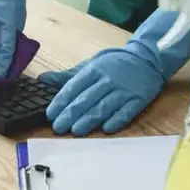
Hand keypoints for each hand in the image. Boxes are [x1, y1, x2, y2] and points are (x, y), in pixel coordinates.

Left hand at [40, 9, 189, 135]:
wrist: (147, 58)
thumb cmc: (114, 64)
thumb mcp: (90, 65)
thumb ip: (67, 76)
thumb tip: (42, 79)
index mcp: (94, 70)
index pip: (74, 87)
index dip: (61, 101)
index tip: (50, 114)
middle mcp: (108, 79)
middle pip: (87, 99)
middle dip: (71, 114)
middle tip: (58, 127)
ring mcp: (124, 89)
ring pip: (104, 106)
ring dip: (90, 119)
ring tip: (76, 131)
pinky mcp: (139, 99)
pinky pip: (127, 111)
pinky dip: (117, 120)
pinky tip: (107, 129)